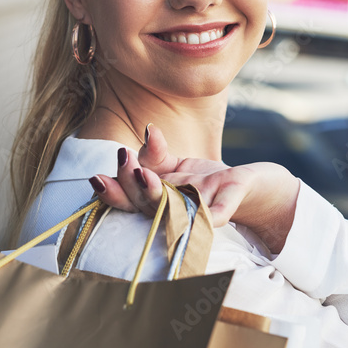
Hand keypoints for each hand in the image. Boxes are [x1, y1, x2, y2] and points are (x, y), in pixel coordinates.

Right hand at [88, 125, 299, 253]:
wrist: (250, 189)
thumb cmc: (205, 180)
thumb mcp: (176, 164)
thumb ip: (156, 154)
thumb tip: (148, 131)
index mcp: (155, 201)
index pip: (126, 199)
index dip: (110, 191)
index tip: (97, 176)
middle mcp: (172, 212)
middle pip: (143, 204)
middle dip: (129, 184)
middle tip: (124, 160)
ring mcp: (198, 212)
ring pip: (172, 210)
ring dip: (154, 195)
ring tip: (143, 174)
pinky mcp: (225, 208)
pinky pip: (217, 214)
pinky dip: (212, 215)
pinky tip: (206, 213)